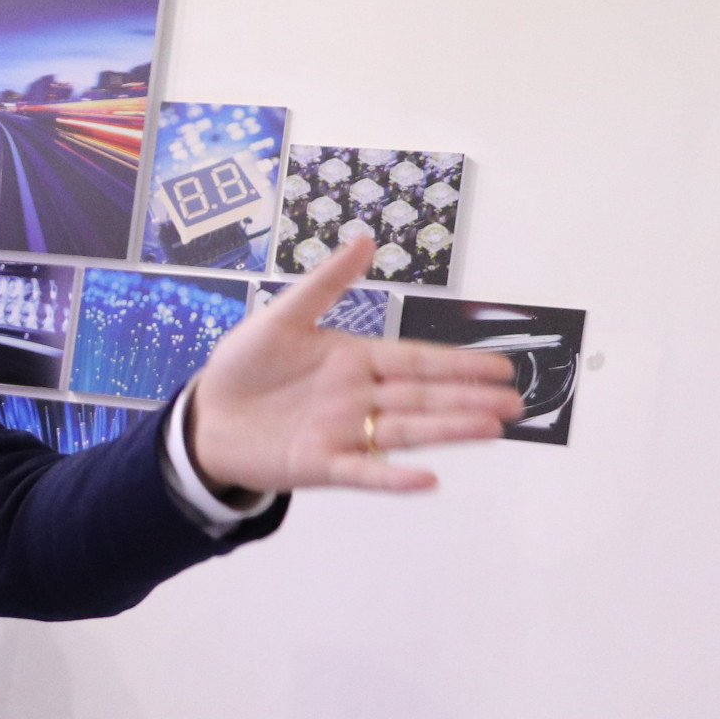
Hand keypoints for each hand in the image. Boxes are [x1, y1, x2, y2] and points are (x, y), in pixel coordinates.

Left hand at [190, 229, 523, 494]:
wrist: (204, 416)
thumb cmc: (243, 366)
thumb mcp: (281, 316)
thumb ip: (326, 283)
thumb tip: (365, 239)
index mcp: (355, 361)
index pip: (416, 361)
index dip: (458, 364)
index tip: (500, 366)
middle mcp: (359, 399)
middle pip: (422, 398)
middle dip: (468, 399)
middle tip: (515, 402)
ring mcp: (344, 434)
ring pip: (406, 432)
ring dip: (448, 431)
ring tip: (491, 429)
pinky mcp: (321, 466)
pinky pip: (364, 472)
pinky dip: (394, 478)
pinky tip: (429, 479)